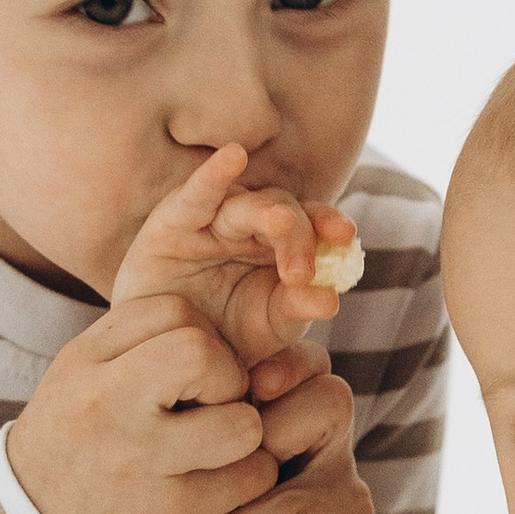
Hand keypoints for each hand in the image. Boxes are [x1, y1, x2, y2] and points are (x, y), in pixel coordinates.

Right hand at [6, 295, 278, 513]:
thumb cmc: (76, 446)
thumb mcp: (81, 378)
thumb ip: (140, 343)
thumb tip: (225, 330)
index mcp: (83, 361)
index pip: (174, 311)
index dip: (199, 337)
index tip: (187, 374)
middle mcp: (106, 405)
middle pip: (204, 354)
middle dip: (227, 378)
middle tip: (210, 408)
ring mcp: (139, 461)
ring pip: (243, 424)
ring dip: (245, 434)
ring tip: (215, 448)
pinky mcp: (170, 513)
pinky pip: (251, 477)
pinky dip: (248, 479)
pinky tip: (217, 486)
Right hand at [111, 144, 360, 374]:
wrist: (169, 356)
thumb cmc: (224, 335)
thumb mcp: (269, 326)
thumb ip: (297, 308)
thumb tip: (330, 299)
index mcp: (280, 243)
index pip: (312, 225)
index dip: (329, 224)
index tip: (345, 237)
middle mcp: (250, 224)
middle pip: (282, 211)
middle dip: (298, 234)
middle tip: (302, 270)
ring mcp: (212, 220)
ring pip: (245, 204)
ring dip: (266, 212)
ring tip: (282, 223)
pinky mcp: (172, 222)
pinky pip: (194, 196)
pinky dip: (213, 176)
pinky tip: (233, 156)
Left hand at [163, 342, 379, 513]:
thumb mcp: (188, 470)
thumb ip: (184, 425)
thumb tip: (150, 384)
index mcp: (292, 414)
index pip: (310, 367)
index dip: (289, 366)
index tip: (250, 388)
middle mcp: (329, 451)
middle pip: (326, 409)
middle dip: (259, 446)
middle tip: (198, 485)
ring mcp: (347, 505)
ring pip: (297, 503)